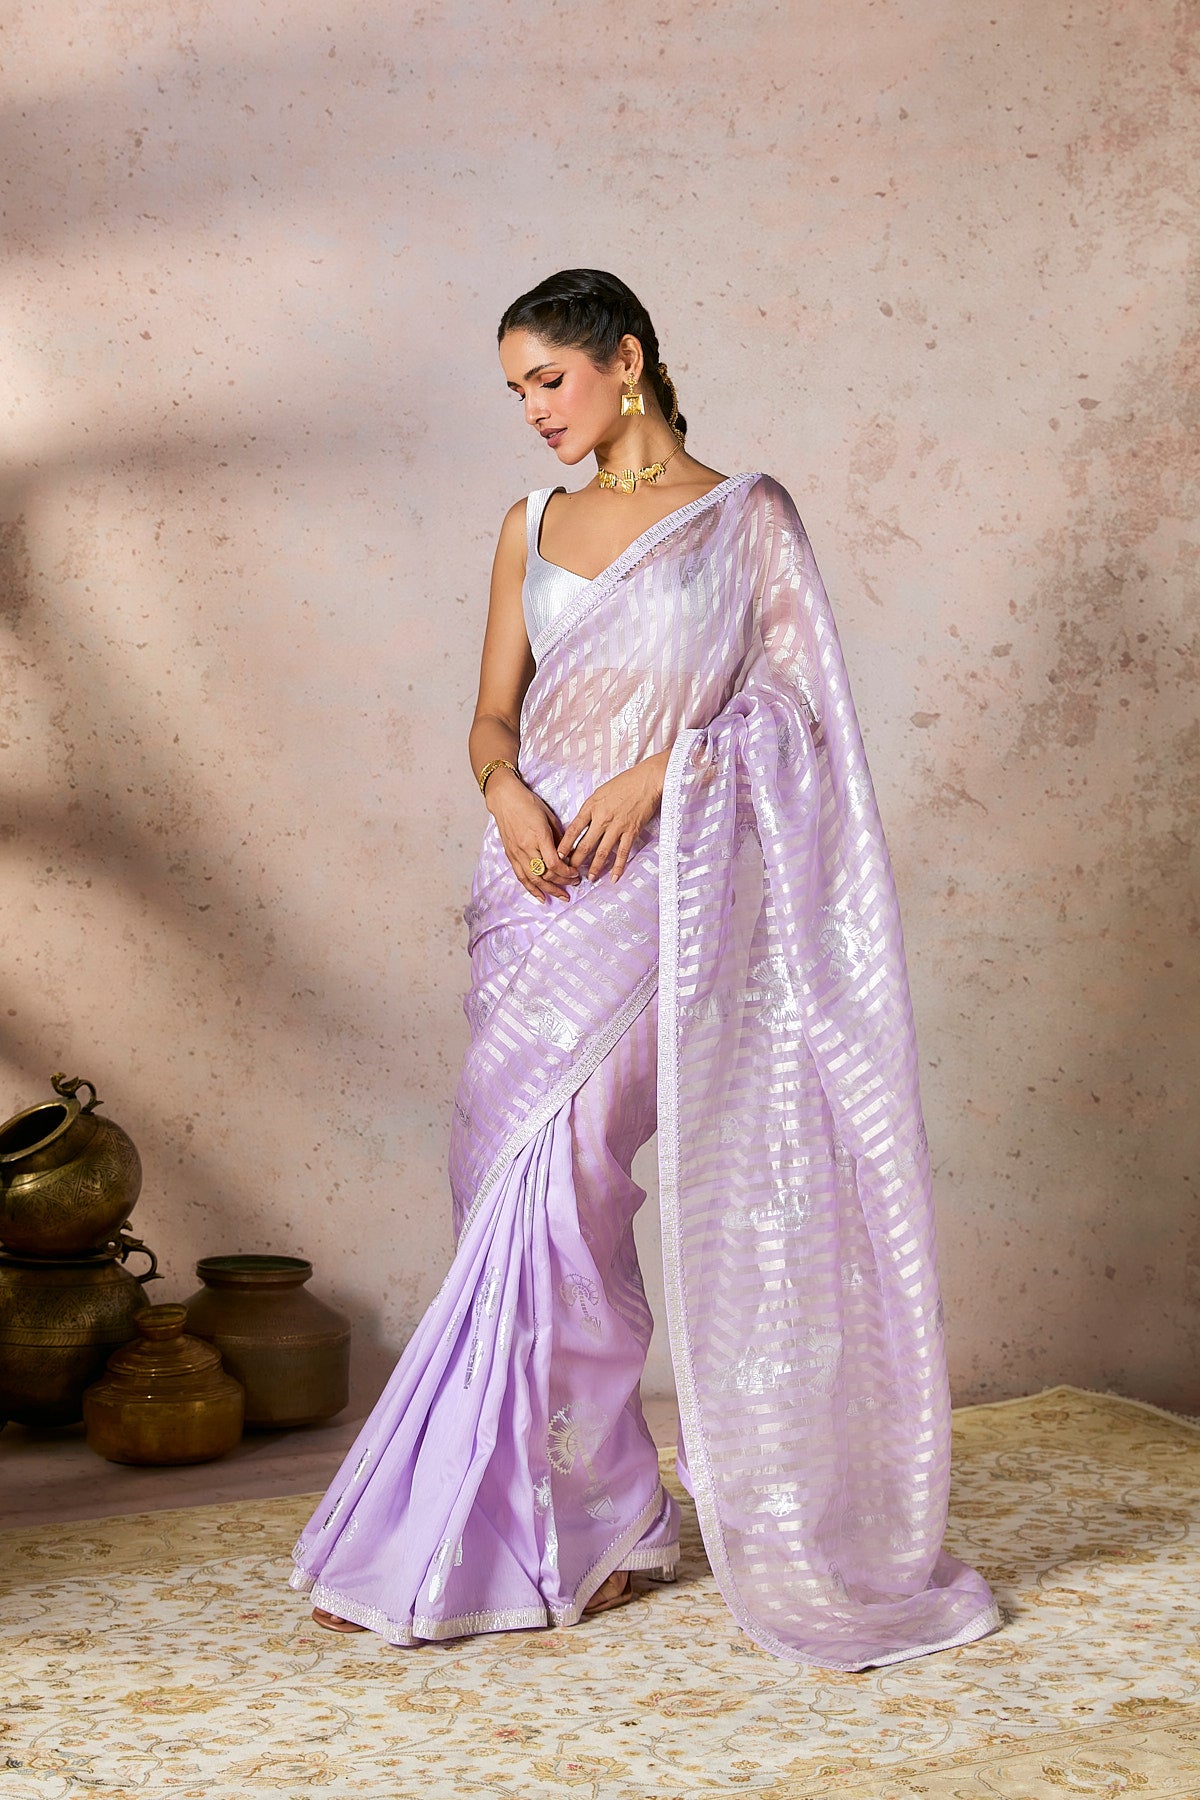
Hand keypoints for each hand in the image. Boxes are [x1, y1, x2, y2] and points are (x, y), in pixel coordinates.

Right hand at [486, 769, 579, 903]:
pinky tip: (541, 897)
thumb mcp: (549, 817)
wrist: (504, 799)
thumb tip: (568, 854)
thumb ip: (558, 837)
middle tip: (574, 884)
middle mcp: (526, 848)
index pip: (554, 863)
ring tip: (562, 896)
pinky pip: (521, 877)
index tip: (575, 873)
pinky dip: (531, 889)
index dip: (566, 872)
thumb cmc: (528, 803)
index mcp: (539, 836)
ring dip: (549, 890)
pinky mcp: (511, 856)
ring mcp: (517, 853)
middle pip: (545, 874)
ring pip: (534, 879)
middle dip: (562, 882)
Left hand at [558, 751, 669, 883]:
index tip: (557, 856)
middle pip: (585, 844)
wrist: (647, 780)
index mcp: (592, 806)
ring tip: (590, 878)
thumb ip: (590, 809)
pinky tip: (614, 877)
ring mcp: (617, 826)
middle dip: (576, 861)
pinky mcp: (631, 831)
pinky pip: (623, 853)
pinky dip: (618, 867)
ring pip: (602, 852)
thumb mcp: (600, 792)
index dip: (564, 845)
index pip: (573, 830)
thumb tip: (581, 824)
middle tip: (570, 872)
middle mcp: (602, 818)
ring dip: (595, 867)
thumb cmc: (624, 783)